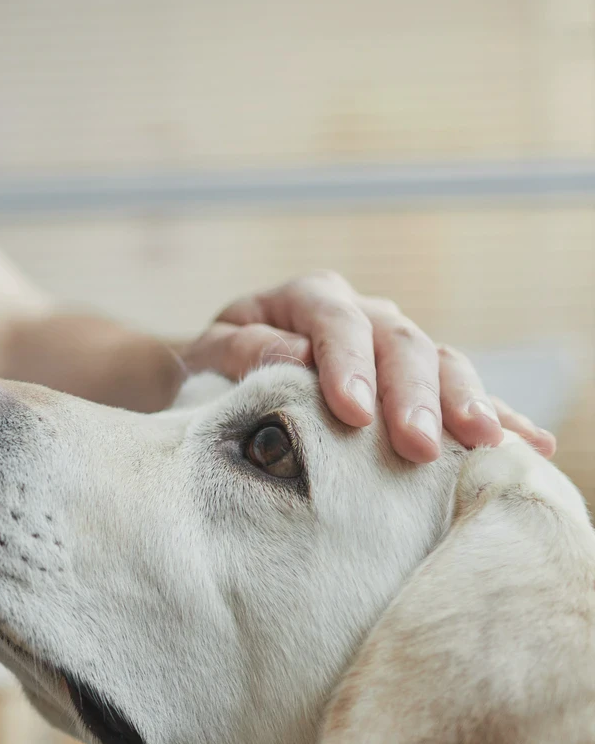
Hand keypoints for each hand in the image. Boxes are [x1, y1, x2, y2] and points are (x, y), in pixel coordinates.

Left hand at [181, 270, 554, 462]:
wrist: (224, 377)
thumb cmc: (215, 369)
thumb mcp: (211, 356)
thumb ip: (243, 352)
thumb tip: (292, 359)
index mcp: (308, 298)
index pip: (335, 322)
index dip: (347, 365)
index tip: (353, 414)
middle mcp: (362, 314)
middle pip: (400, 343)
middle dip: (413, 395)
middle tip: (418, 445)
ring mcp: (395, 346)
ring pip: (441, 363)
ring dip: (465, 403)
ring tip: (486, 443)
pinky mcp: (416, 382)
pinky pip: (461, 394)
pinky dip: (497, 416)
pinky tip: (531, 444)